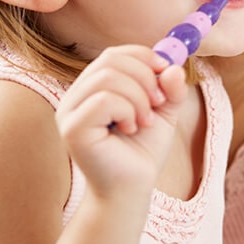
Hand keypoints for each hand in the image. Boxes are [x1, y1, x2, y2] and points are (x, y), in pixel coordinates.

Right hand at [56, 45, 186, 196]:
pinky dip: (127, 111)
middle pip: (110, 60)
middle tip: (159, 101)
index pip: (114, 54)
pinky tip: (131, 128)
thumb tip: (174, 66)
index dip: (143, 56)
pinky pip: (103, 101)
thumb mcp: (164, 112)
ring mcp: (69, 111)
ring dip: (138, 97)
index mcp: (94, 87)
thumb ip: (171, 88)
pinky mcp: (72, 129)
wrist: (132, 189)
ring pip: (107, 77)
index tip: (166, 70)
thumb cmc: (142, 151)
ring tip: (146, 120)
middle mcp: (76, 95)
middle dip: (144, 76)